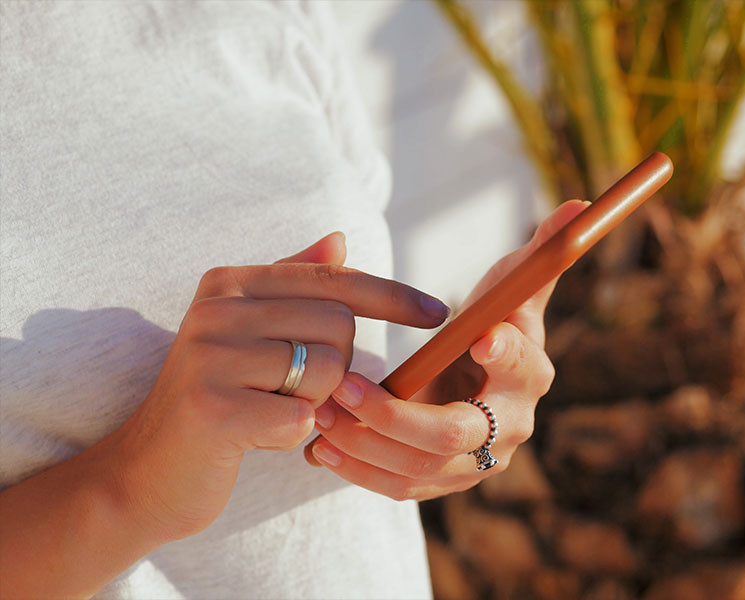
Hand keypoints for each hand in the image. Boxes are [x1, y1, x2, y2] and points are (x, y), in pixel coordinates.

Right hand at [106, 232, 449, 541]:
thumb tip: (340, 239)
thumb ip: (293, 284)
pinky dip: (295, 433)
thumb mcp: (249, 333)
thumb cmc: (217, 397)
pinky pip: (303, 417)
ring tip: (272, 409)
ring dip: (317, 402)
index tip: (437, 313)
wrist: (148, 470)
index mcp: (229, 282)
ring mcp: (211, 356)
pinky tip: (259, 435)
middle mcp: (217, 308)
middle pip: (339, 326)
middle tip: (295, 389)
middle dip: (338, 367)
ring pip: (329, 371)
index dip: (393, 296)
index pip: (334, 278)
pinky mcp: (214, 408)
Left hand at [307, 202, 587, 499]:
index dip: (506, 353)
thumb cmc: (488, 331)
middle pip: (456, 434)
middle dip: (397, 415)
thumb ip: (537, 256)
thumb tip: (579, 203)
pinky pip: (400, 487)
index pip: (522, 366)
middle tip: (347, 386)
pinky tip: (321, 450)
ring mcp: (475, 464)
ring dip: (365, 444)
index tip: (480, 337)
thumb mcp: (508, 294)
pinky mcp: (442, 483)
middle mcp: (509, 427)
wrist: (470, 388)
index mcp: (527, 374)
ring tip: (321, 414)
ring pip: (419, 468)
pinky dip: (360, 472)